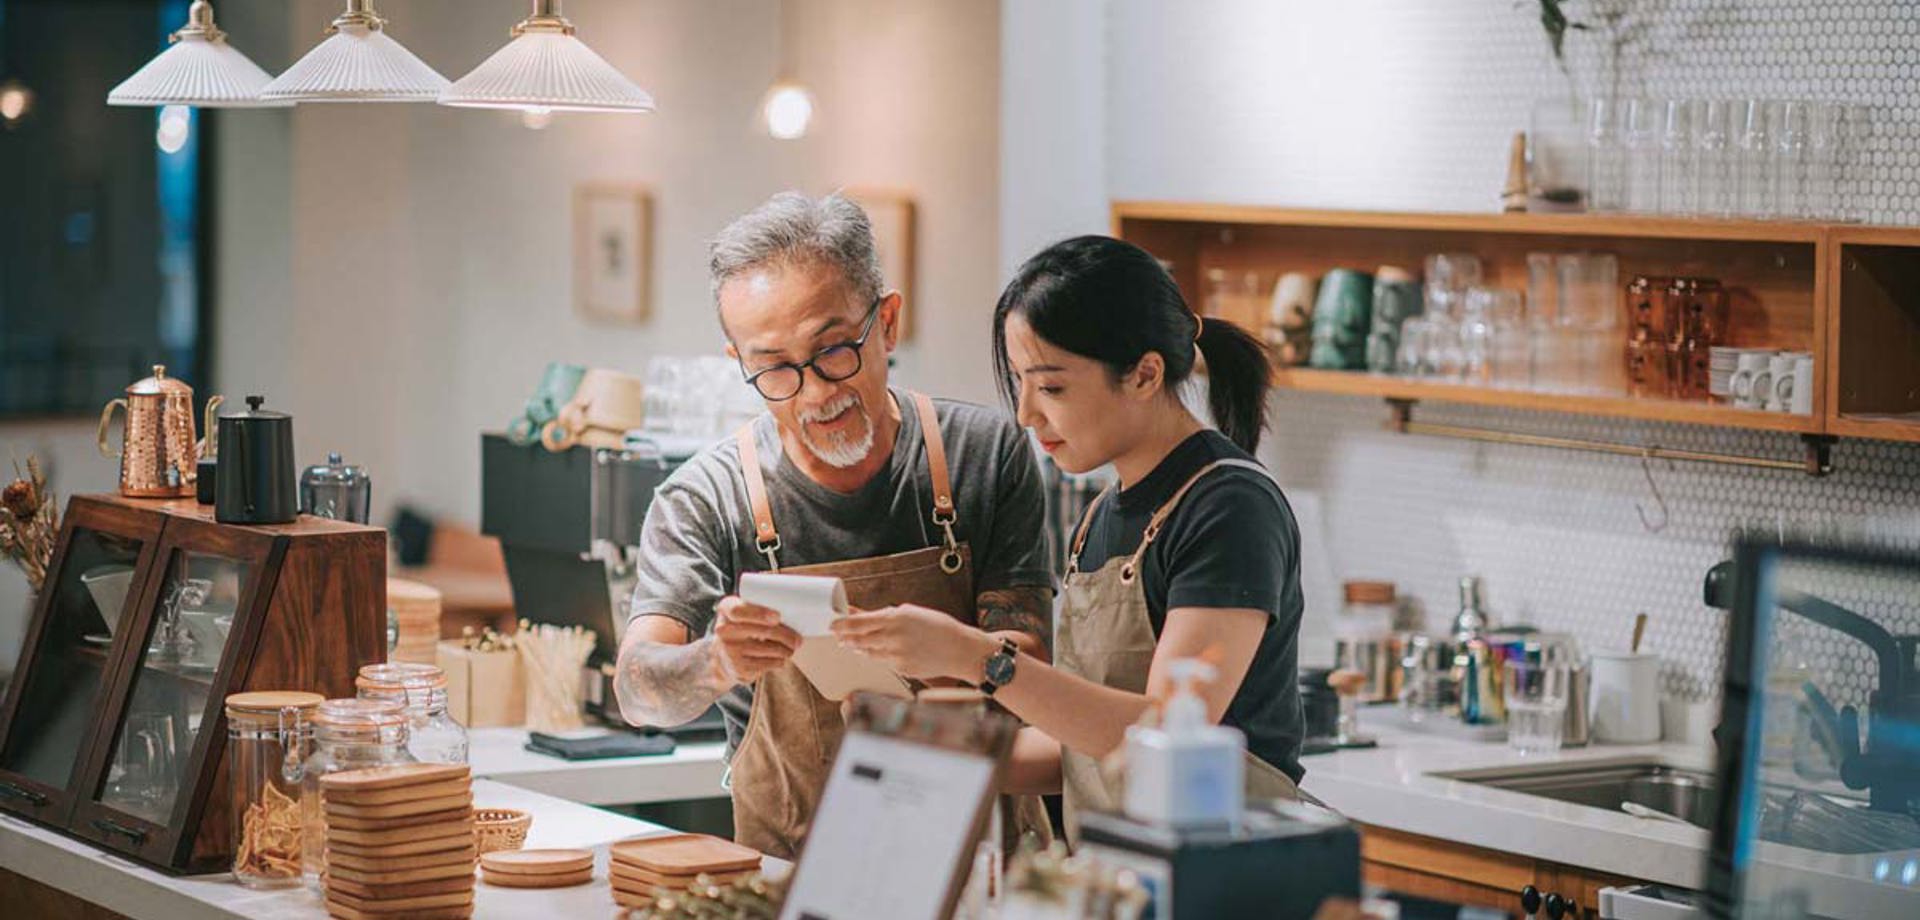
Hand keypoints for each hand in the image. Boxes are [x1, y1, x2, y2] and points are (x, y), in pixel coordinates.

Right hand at [712, 596, 800, 683]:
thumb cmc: (743, 628)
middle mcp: (723, 630)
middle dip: (785, 636)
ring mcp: (729, 651)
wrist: (724, 656)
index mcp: (726, 609)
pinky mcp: (738, 668)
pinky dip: (778, 661)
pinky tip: (780, 658)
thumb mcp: (744, 612)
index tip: (777, 617)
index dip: (759, 614)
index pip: (739, 610)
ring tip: (791, 649)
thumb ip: (762, 607)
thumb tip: (796, 613)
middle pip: (761, 631)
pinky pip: (767, 664)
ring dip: (786, 650)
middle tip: (798, 639)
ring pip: (768, 649)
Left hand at [831, 604, 995, 681]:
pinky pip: (882, 662)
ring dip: (859, 647)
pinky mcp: (901, 669)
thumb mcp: (912, 613)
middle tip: (838, 635)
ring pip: (868, 652)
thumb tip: (862, 612)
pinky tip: (875, 652)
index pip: (860, 622)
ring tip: (852, 644)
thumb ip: (886, 615)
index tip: (833, 623)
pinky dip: (876, 657)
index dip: (843, 624)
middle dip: (847, 637)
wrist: (961, 650)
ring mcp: (897, 655)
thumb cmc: (939, 627)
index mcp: (896, 618)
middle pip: (859, 638)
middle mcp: (894, 637)